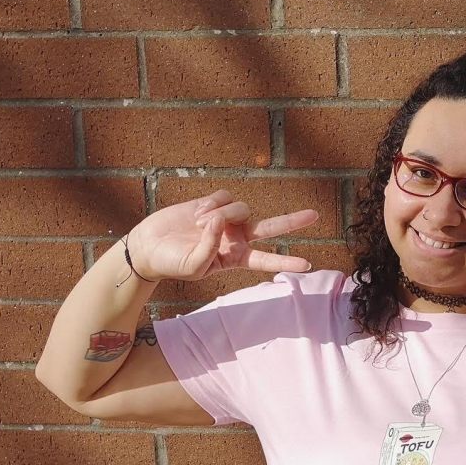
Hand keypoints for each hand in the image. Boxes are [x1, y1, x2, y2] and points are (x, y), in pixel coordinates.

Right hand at [126, 189, 318, 281]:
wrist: (150, 246)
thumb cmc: (173, 263)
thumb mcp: (194, 267)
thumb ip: (210, 248)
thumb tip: (221, 222)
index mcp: (236, 258)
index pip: (266, 260)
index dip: (286, 262)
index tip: (308, 265)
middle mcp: (237, 238)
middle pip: (270, 227)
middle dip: (292, 222)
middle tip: (315, 216)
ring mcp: (227, 219)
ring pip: (241, 209)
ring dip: (221, 214)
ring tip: (198, 225)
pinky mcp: (214, 203)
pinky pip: (224, 197)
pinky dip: (211, 205)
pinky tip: (196, 215)